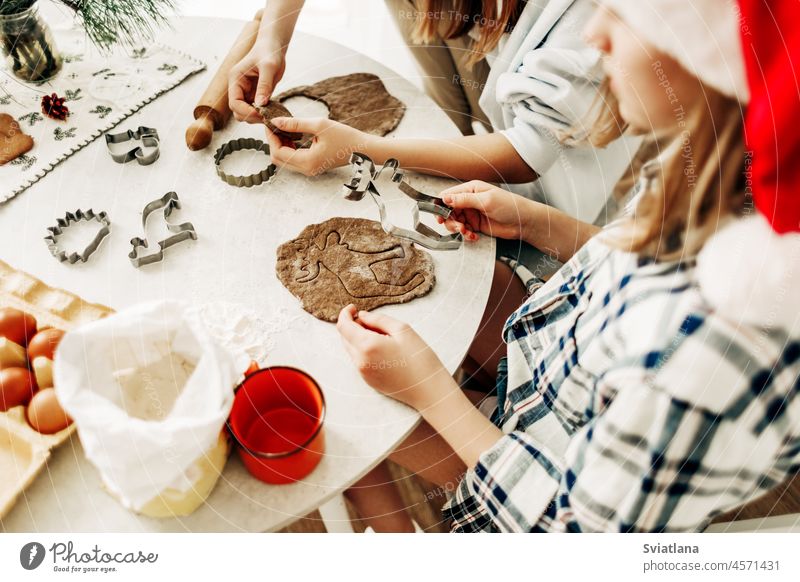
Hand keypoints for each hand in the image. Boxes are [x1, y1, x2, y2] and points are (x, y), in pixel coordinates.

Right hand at [228, 39, 285, 123]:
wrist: (273, 47)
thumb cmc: (269, 52)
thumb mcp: (269, 67)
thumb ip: (264, 86)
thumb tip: (260, 105)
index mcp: (236, 79)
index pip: (234, 103)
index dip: (246, 111)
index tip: (261, 114)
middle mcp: (238, 87)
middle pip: (238, 111)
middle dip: (251, 116)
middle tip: (267, 117)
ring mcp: (246, 92)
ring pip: (246, 112)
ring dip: (257, 117)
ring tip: (271, 115)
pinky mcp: (255, 94)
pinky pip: (255, 109)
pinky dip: (262, 113)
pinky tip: (272, 112)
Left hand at [265, 117, 373, 175]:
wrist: (363, 149)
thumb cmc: (346, 136)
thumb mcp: (320, 125)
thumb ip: (295, 124)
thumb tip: (275, 122)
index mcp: (308, 161)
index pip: (278, 152)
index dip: (271, 137)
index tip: (270, 122)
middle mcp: (307, 170)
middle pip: (278, 159)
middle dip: (274, 141)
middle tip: (275, 124)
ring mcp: (309, 170)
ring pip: (285, 159)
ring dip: (281, 144)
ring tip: (284, 127)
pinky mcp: (312, 166)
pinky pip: (293, 159)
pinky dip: (289, 147)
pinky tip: (293, 134)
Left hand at [336, 306, 456, 410]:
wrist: (428, 389)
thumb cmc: (420, 358)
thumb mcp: (403, 330)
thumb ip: (378, 320)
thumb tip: (362, 316)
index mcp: (368, 346)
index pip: (343, 326)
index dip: (345, 314)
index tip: (353, 308)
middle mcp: (360, 361)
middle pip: (345, 337)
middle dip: (354, 326)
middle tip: (374, 322)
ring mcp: (363, 373)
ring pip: (351, 349)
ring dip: (359, 338)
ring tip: (383, 337)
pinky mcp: (368, 380)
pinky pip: (359, 360)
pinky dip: (364, 350)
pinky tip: (384, 350)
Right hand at [438, 180, 534, 241]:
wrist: (524, 222)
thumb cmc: (510, 206)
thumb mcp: (486, 201)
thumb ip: (464, 200)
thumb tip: (445, 198)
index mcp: (470, 189)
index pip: (448, 196)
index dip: (441, 206)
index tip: (440, 216)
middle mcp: (469, 201)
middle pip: (449, 211)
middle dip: (450, 221)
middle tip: (458, 228)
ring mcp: (472, 213)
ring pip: (455, 222)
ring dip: (458, 229)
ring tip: (467, 232)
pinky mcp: (476, 225)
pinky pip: (464, 231)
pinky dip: (466, 235)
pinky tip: (473, 236)